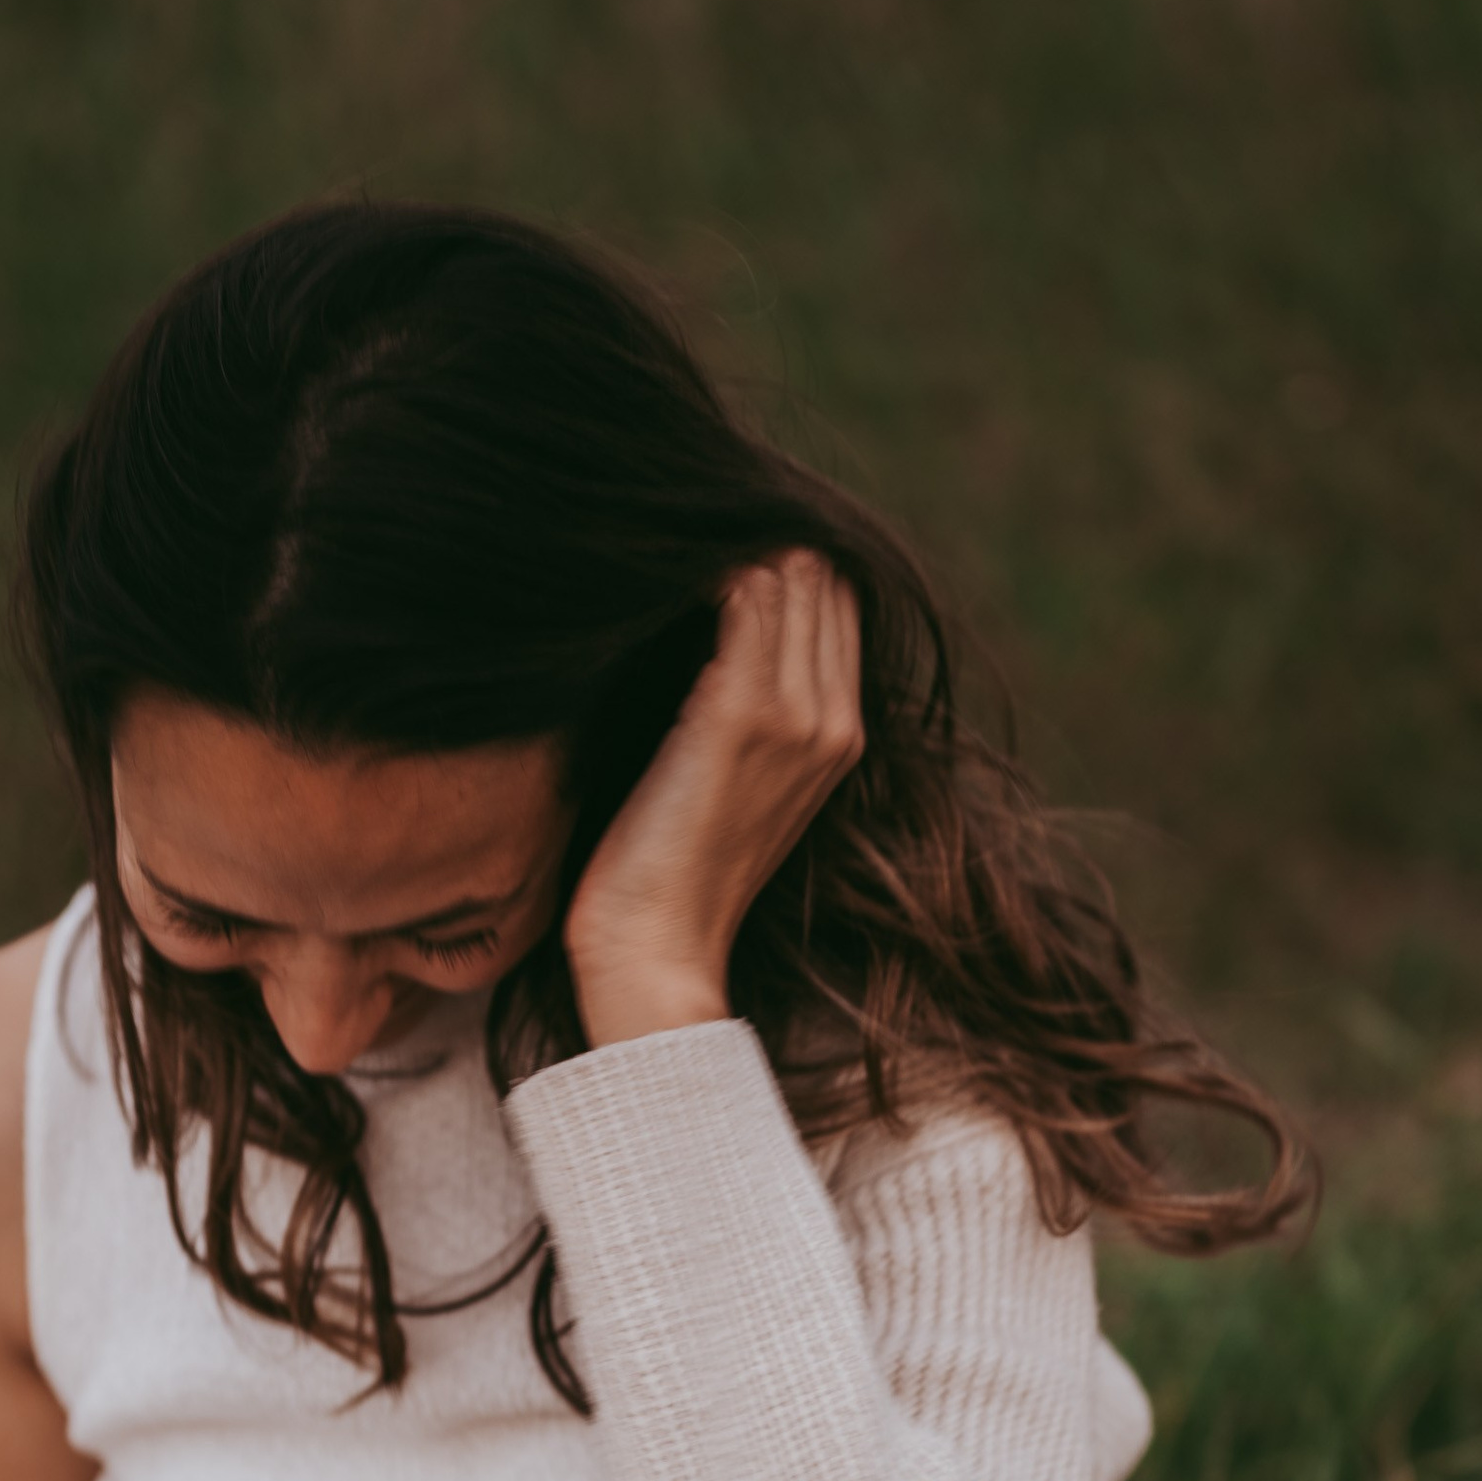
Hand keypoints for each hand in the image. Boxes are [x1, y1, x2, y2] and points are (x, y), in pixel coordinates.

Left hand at [565, 552, 863, 1048]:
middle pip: (818, 570)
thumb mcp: (719, 779)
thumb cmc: (663, 869)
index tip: (697, 543)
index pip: (833, 596)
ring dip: (719, 543)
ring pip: (788, 567)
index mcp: (838, 737)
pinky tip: (643, 569)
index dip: (773, 552)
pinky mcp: (741, 716)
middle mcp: (834, 721)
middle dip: (749, 534)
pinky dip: (699, 565)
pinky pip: (745, 591)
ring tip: (650, 542)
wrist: (653, 953)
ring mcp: (797, 717)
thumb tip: (700, 623)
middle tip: (667, 527)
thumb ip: (735, 707)